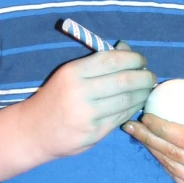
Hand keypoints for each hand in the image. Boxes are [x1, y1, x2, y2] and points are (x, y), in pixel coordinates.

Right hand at [26, 42, 155, 159]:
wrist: (33, 131)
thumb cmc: (55, 97)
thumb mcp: (69, 74)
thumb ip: (97, 62)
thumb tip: (127, 49)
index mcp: (73, 72)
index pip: (112, 59)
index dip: (133, 58)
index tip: (141, 60)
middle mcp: (80, 92)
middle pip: (124, 80)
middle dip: (144, 77)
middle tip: (151, 76)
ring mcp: (88, 115)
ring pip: (127, 100)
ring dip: (143, 93)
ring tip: (147, 89)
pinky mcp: (94, 133)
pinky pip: (121, 117)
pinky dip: (133, 108)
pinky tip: (136, 103)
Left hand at [122, 85, 183, 182]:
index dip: (162, 127)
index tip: (147, 115)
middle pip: (172, 152)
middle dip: (148, 137)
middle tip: (132, 123)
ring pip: (169, 165)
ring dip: (150, 148)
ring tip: (135, 133)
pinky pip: (174, 176)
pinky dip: (161, 160)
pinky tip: (151, 147)